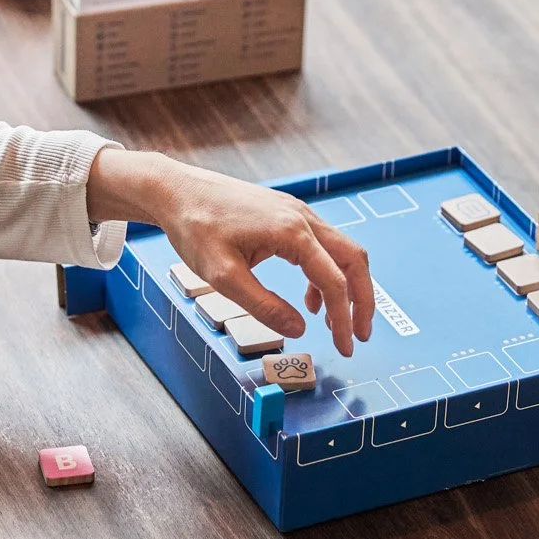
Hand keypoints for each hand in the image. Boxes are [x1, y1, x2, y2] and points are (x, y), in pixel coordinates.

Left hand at [87, 149, 374, 355]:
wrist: (176, 191)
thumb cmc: (195, 228)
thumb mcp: (223, 276)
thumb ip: (264, 305)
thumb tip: (299, 329)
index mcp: (292, 233)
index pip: (334, 281)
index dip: (345, 318)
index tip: (346, 348)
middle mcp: (302, 218)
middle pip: (353, 260)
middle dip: (362, 301)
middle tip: (360, 335)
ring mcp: (297, 213)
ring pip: (342, 251)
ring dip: (345, 287)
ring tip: (335, 323)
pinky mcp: (287, 214)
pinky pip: (322, 245)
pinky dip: (325, 274)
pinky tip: (309, 298)